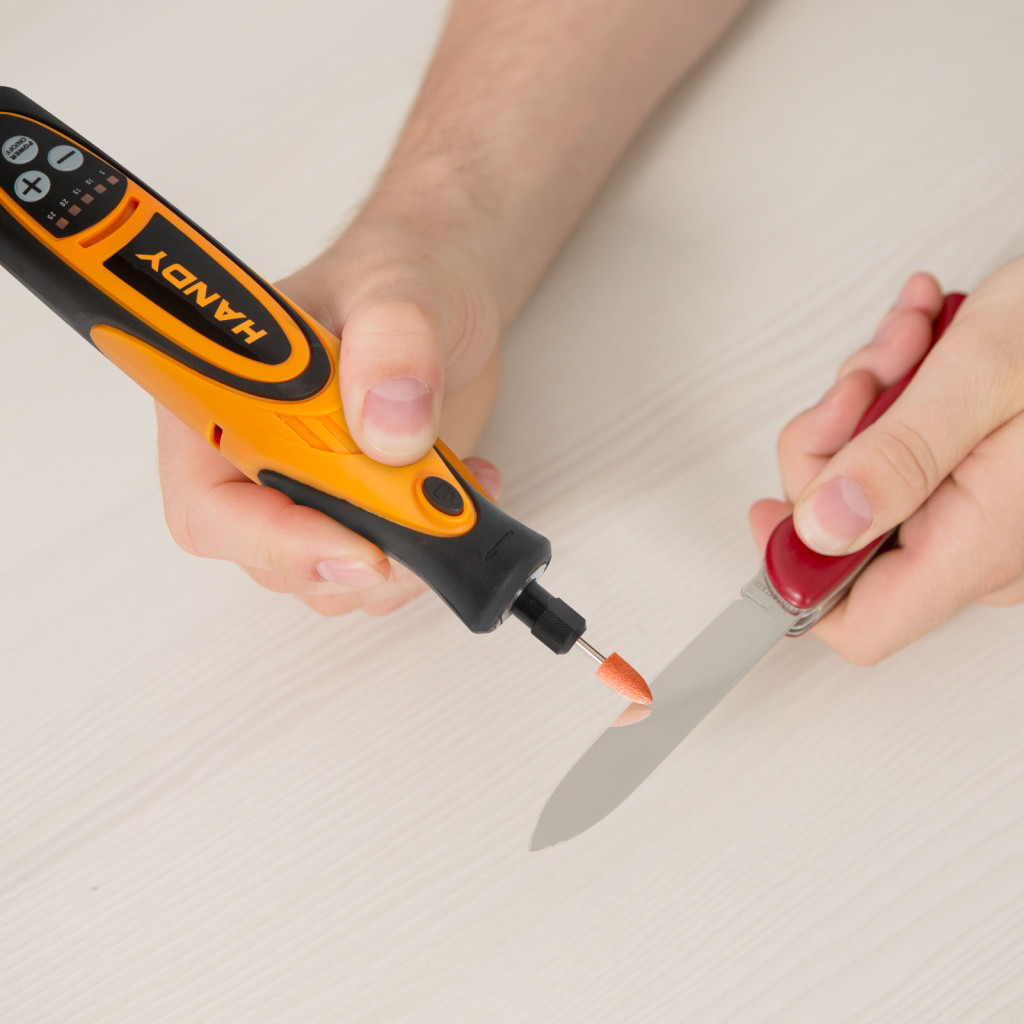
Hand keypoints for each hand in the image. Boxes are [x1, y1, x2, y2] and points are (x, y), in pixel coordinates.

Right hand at [157, 207, 503, 616]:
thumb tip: (387, 424)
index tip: (357, 546)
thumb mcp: (401, 289)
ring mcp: (304, 492)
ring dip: (402, 559)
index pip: (209, 505)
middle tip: (431, 512)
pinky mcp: (355, 513)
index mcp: (222, 397)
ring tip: (455, 491)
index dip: (275, 541)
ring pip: (329, 579)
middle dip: (358, 554)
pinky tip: (464, 496)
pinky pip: (378, 573)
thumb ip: (393, 345)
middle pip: (271, 559)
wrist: (448, 294)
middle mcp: (252, 456)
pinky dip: (428, 552)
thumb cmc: (401, 275)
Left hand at [750, 268, 1023, 662]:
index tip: (766, 510)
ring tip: (915, 342)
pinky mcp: (981, 481)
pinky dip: (896, 398)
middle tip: (871, 377)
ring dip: (870, 402)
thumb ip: (897, 457)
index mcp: (981, 542)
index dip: (795, 577)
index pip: (860, 625)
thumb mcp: (984, 375)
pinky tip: (926, 346)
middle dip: (838, 440)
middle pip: (845, 533)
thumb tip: (819, 529)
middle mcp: (985, 545)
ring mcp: (985, 515)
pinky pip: (900, 457)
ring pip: (866, 482)